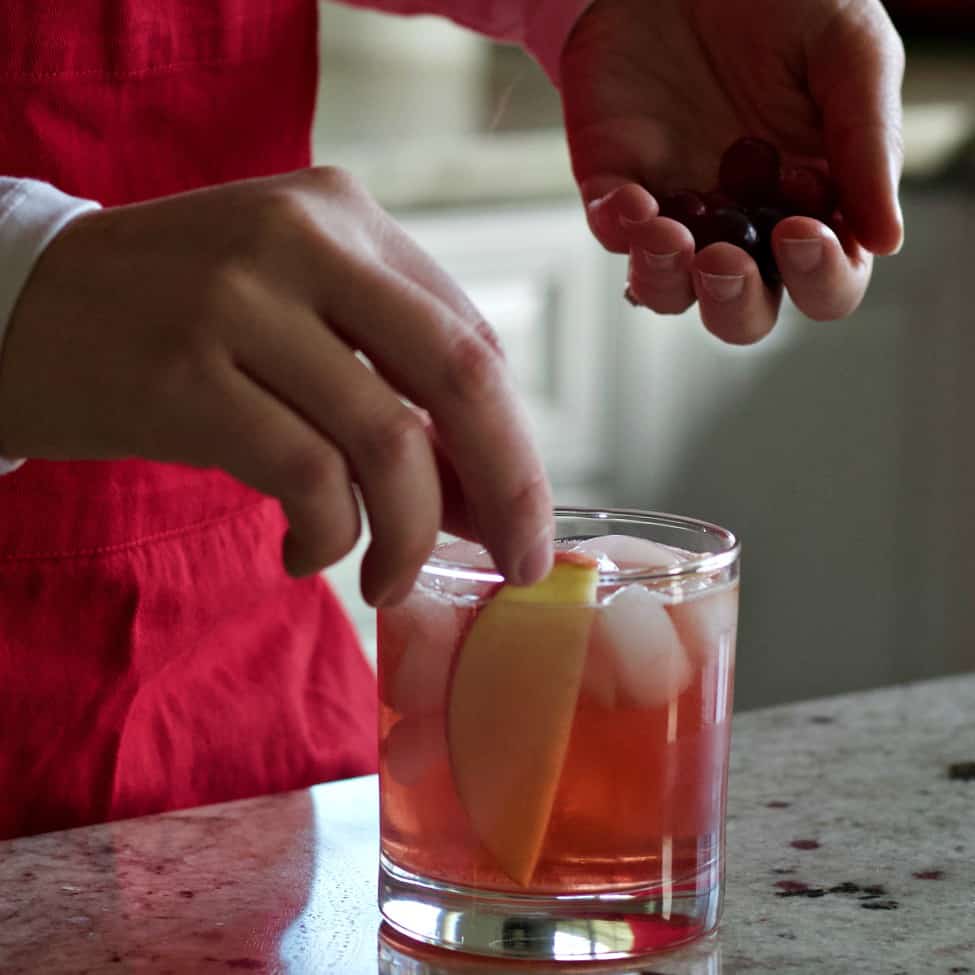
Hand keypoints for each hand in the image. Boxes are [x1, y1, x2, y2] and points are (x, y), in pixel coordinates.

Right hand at [0, 168, 552, 601]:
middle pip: (461, 375)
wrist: (19, 303)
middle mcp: (304, 241)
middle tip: (519, 562)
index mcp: (345, 216)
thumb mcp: (296, 312)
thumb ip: (389, 381)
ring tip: (387, 578)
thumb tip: (483, 495)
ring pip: (388, 442)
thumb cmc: (178, 319)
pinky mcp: (185, 375)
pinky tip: (308, 556)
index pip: (472, 339)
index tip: (517, 512)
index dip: (511, 440)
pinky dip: (329, 537)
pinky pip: (309, 479)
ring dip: (410, 535)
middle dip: (511, 486)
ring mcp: (241, 302)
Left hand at [560, 0, 904, 343]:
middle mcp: (743, 225)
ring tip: (668, 237)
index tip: (800, 231)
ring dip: (666, 283)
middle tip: (724, 261)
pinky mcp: (616, 186)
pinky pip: (610, 233)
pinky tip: (631, 198)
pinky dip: (618, 228)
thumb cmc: (782, 2)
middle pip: (742, 311)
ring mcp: (676, 211)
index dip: (818, 276)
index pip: (826, 281)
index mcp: (811, 205)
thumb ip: (867, 142)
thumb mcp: (847, 52)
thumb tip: (887, 242)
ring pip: (667, 294)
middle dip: (734, 303)